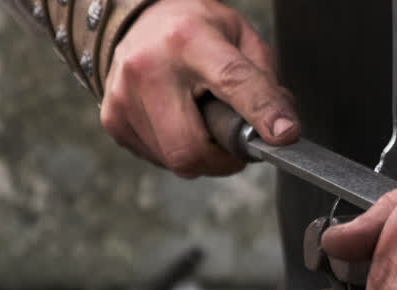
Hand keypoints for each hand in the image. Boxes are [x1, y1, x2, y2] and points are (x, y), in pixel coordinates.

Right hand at [100, 0, 298, 176]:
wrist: (136, 20)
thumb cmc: (194, 30)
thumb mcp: (238, 37)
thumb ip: (264, 81)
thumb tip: (282, 128)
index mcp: (189, 39)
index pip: (231, 81)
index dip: (261, 113)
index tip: (283, 136)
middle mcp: (149, 67)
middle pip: (191, 148)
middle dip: (223, 160)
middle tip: (234, 143)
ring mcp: (124, 97)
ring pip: (176, 162)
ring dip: (202, 156)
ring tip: (202, 122)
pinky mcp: (113, 120)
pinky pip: (158, 159)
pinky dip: (177, 152)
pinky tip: (178, 123)